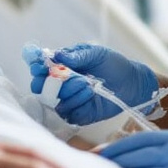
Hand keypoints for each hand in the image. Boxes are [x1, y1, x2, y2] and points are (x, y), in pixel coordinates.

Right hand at [21, 43, 157, 125]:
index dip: (35, 66)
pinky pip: (68, 112)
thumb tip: (57, 56)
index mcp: (61, 66)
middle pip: (40, 87)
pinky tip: (90, 94)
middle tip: (61, 76)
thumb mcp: (96, 53)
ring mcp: (68, 100)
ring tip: (86, 83)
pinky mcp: (77, 114)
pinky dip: (77, 102)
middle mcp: (61, 84)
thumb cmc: (113, 64)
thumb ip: (76, 55)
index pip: (39, 67)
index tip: (39, 65)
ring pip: (53, 100)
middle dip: (48, 82)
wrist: (132, 83)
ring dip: (68, 90)